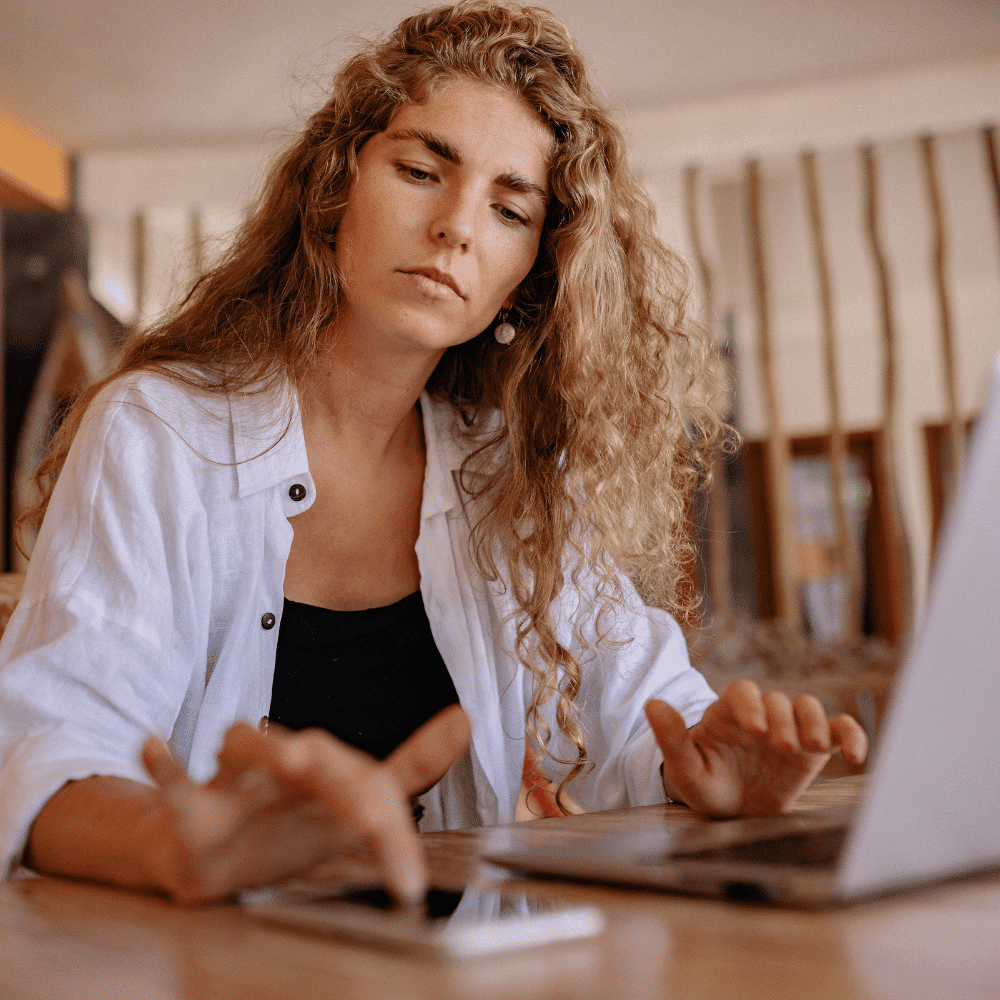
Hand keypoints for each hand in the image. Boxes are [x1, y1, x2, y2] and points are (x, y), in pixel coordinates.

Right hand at [141, 704, 469, 904]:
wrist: (211, 853)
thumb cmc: (287, 824)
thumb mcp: (352, 804)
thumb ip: (411, 766)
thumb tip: (465, 718)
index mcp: (326, 769)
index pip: (367, 779)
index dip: (391, 827)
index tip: (407, 882)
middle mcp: (284, 766)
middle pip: (317, 756)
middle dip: (346, 783)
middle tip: (371, 816)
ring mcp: (236, 785)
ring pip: (245, 746)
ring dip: (269, 752)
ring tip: (293, 760)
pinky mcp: (192, 812)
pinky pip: (173, 786)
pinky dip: (165, 767)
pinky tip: (155, 748)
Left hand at [644, 679, 867, 817]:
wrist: (731, 810)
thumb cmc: (705, 785)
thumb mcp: (685, 768)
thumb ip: (672, 738)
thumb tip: (652, 704)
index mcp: (729, 713)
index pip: (742, 692)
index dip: (751, 705)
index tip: (754, 730)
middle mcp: (762, 714)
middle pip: (779, 700)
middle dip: (782, 720)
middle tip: (781, 748)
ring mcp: (790, 729)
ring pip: (809, 707)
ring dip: (816, 722)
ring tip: (815, 747)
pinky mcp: (814, 749)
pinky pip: (839, 730)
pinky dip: (852, 735)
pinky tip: (857, 757)